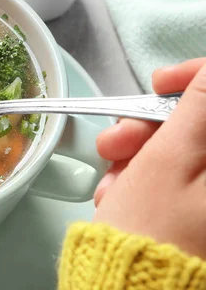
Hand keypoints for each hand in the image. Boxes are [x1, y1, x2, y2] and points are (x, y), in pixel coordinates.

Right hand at [92, 57, 205, 258]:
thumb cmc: (150, 230)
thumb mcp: (169, 160)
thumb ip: (196, 106)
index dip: (193, 77)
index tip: (157, 83)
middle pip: (197, 125)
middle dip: (149, 127)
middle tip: (115, 143)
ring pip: (179, 150)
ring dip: (138, 157)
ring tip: (111, 184)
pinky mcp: (195, 209)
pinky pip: (173, 176)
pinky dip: (144, 178)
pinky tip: (121, 194)